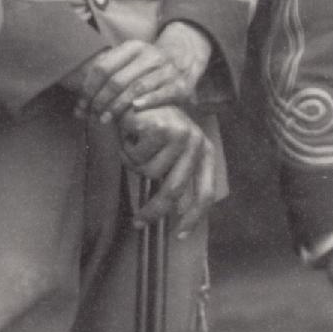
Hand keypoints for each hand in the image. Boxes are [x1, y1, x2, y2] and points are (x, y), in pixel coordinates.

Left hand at [78, 23, 211, 120]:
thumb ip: (108, 71)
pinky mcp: (180, 85)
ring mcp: (166, 70)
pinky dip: (146, 102)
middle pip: (117, 80)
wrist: (186, 57)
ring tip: (105, 118)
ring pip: (135, 88)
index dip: (89, 88)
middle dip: (101, 100)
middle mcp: (150, 55)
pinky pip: (160, 94)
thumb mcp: (130, 58)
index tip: (81, 104)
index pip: (103, 67)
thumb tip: (80, 100)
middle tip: (92, 114)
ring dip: (117, 106)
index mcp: (133, 47)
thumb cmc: (148, 64)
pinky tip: (134, 110)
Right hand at [117, 103, 222, 230]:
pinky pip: (137, 157)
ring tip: (133, 148)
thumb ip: (175, 176)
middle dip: (154, 209)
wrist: (133, 96)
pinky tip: (129, 135)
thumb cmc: (150, 129)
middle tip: (138, 222)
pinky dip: (126, 151)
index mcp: (204, 152)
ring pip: (150, 172)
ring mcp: (181, 134)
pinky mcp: (162, 128)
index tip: (181, 235)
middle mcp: (197, 142)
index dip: (194, 216)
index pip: (206, 192)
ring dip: (133, 165)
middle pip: (174, 188)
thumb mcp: (169, 154)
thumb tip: (176, 212)